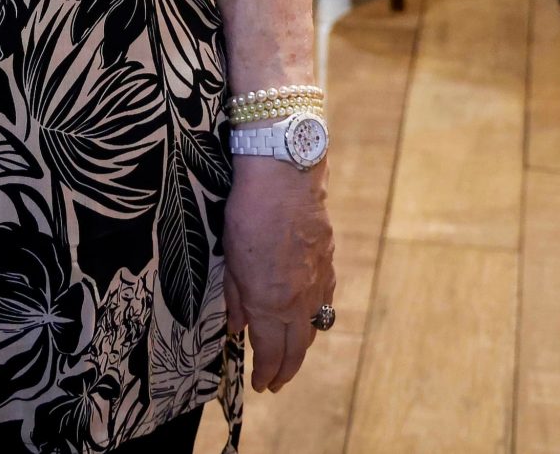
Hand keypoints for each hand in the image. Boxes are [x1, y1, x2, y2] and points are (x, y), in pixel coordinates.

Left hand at [222, 157, 333, 391]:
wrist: (285, 174)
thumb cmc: (249, 213)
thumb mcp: (231, 259)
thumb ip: (235, 297)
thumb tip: (237, 326)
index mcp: (272, 303)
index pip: (271, 353)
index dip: (266, 373)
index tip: (259, 385)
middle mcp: (300, 299)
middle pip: (298, 349)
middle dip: (286, 370)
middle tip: (276, 382)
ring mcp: (318, 280)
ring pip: (315, 325)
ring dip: (302, 346)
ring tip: (290, 354)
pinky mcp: (328, 260)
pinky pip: (324, 300)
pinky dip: (315, 316)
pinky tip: (308, 314)